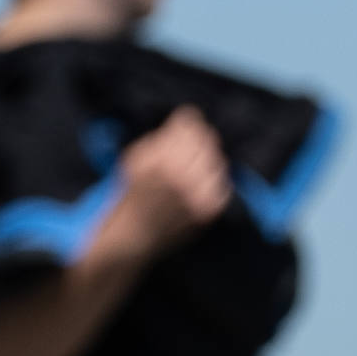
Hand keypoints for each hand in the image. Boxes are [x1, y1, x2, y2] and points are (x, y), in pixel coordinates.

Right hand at [108, 107, 233, 256]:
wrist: (133, 237)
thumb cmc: (133, 194)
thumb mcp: (135, 158)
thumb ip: (162, 136)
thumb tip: (190, 118)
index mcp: (161, 161)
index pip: (189, 123)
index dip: (185, 122)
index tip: (183, 126)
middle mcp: (182, 177)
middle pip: (207, 138)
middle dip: (197, 141)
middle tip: (186, 150)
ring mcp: (198, 195)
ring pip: (218, 159)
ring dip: (206, 162)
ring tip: (189, 172)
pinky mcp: (210, 210)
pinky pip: (223, 183)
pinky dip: (211, 182)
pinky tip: (195, 188)